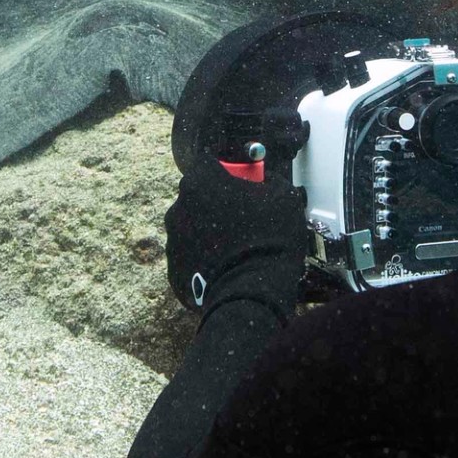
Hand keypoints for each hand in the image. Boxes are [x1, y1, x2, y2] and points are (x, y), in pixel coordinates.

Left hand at [168, 161, 308, 315]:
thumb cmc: (269, 240)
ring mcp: (173, 239)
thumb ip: (269, 180)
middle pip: (198, 197)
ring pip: (192, 227)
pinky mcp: (174, 268)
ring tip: (236, 248)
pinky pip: (190, 256)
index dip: (229, 173)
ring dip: (209, 233)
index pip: (209, 164)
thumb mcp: (285, 196)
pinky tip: (227, 267)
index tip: (244, 185)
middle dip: (217, 204)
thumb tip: (265, 181)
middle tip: (243, 219)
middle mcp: (179, 207)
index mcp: (201, 181)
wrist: (253, 293)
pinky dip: (204, 259)